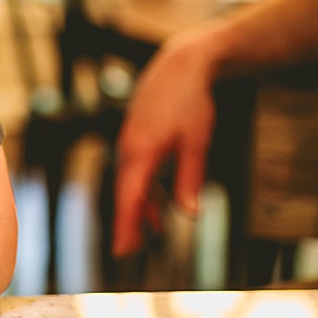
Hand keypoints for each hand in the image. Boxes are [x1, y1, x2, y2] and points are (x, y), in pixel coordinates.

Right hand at [112, 30, 220, 255]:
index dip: (125, 226)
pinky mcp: (137, 137)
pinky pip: (136, 170)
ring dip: (139, 207)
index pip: (128, 199)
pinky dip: (144, 188)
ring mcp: (130, 142)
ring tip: (149, 233)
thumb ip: (189, 180)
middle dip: (128, 223)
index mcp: (140, 153)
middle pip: (125, 195)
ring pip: (131, 183)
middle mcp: (129, 150)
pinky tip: (156, 202)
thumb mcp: (196, 144)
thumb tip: (188, 213)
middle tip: (128, 252)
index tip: (122, 251)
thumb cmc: (190, 103)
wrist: (180, 65)